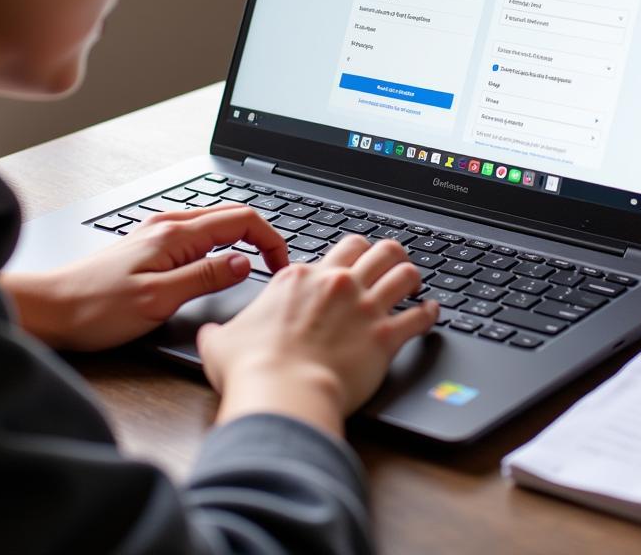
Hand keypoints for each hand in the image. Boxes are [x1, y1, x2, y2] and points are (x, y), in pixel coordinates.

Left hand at [0, 204, 287, 350]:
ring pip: (215, 225)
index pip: (242, 220)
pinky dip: (220, 245)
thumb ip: (206, 277)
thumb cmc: (95, 308)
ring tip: (256, 265)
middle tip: (275, 267)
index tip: (280, 266)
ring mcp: (157, 233)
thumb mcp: (159, 299)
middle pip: (232, 216)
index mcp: (175, 234)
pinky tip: (220, 263)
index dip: (270, 239)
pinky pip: (197, 236)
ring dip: (241, 239)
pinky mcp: (148, 246)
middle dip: (261, 236)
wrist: (48, 309)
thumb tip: (245, 263)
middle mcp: (167, 225)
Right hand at [198, 234, 438, 437]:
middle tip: (389, 261)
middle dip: (386, 252)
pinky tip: (432, 312)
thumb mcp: (221, 342)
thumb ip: (219, 332)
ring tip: (413, 280)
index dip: (347, 255)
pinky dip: (429, 313)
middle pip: (375, 248)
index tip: (349, 265)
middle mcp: (337, 283)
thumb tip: (208, 334)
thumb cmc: (252, 369)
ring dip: (410, 275)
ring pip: (403, 271)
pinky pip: (419, 316)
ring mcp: (363, 307)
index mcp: (300, 278)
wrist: (281, 393)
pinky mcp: (384, 336)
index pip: (335, 249)